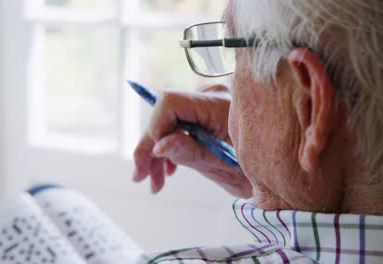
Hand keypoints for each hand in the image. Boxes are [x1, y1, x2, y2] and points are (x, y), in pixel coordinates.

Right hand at [132, 84, 252, 197]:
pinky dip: (171, 147)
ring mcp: (208, 102)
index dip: (155, 128)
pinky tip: (168, 170)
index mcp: (219, 105)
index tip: (152, 158)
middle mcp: (211, 96)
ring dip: (158, 152)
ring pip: (169, 122)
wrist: (279, 169)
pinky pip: (180, 124)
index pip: (170, 102)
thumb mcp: (223, 167)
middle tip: (141, 177)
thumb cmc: (257, 170)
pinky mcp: (207, 112)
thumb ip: (190, 154)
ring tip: (155, 182)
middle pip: (165, 114)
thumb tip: (159, 146)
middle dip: (150, 146)